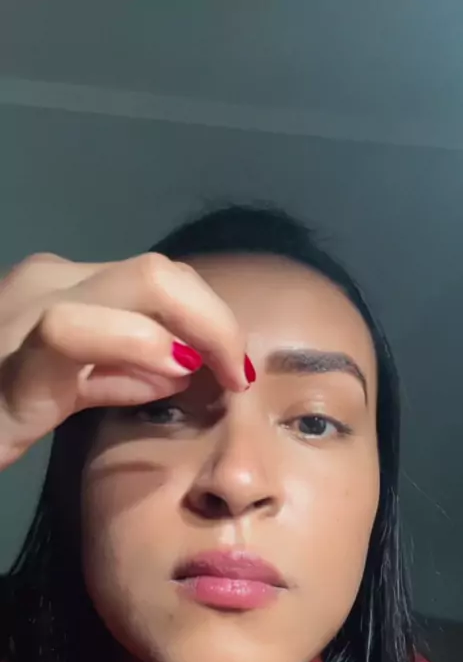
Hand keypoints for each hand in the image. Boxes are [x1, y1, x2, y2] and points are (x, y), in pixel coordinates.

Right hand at [0, 252, 248, 468]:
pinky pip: (74, 332)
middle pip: (161, 272)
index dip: (212, 317)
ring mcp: (24, 310)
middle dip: (218, 319)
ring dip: (198, 327)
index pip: (160, 280)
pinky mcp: (9, 360)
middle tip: (239, 371)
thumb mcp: (71, 389)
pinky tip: (169, 373)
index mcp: (64, 287)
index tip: (237, 367)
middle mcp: (46, 282)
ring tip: (218, 374)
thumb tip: (182, 368)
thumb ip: (121, 374)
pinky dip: (134, 346)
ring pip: (137, 282)